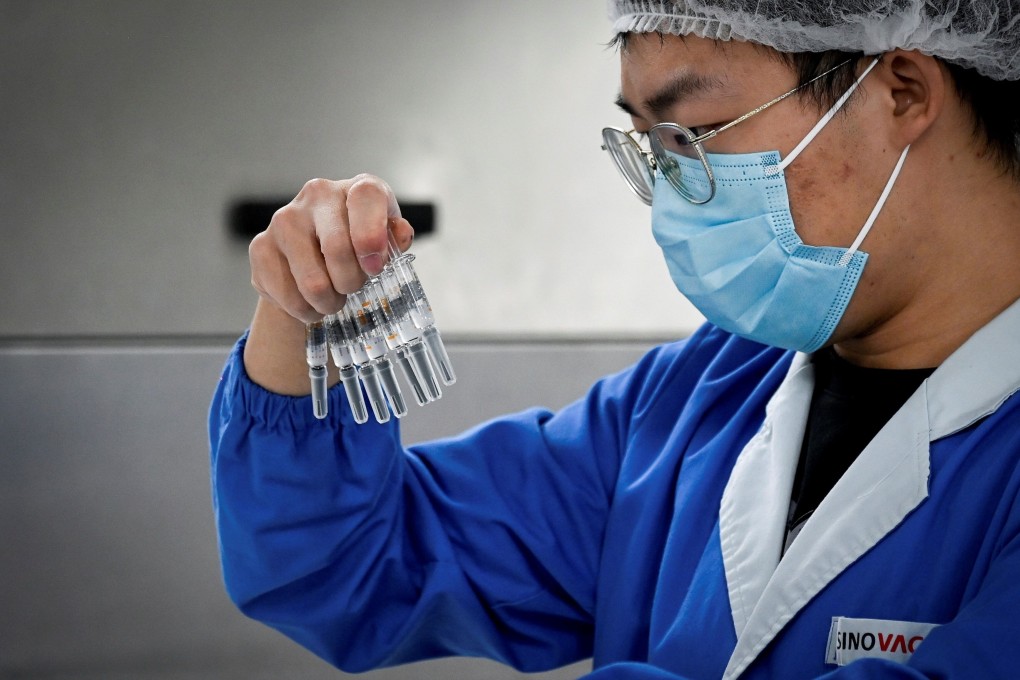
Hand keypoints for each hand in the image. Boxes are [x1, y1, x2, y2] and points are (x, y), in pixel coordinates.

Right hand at [248, 174, 414, 322]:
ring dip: (329, 302)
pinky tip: (309, 300)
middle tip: (352, 288)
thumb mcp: (386, 241)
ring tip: (333, 297)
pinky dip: (305, 310)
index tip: (375, 267)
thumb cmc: (358, 245)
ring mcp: (284, 218)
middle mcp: (318, 194)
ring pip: (313, 283)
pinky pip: (289, 297)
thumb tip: (400, 234)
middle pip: (337, 249)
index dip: (372, 237)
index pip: (366, 198)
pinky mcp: (260, 246)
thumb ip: (395, 239)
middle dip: (351, 283)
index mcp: (356, 188)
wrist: (314, 255)